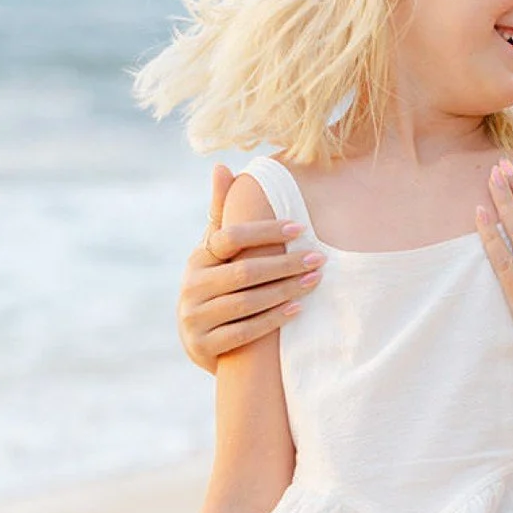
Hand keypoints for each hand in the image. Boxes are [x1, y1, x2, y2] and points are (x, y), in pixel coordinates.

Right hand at [178, 164, 323, 371]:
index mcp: (197, 259)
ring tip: (316, 280)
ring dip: (285, 290)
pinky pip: (245, 332)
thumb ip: (221, 212)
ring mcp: (195, 318)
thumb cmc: (215, 284)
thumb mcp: (214, 251)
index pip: (229, 238)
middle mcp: (191, 287)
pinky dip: (273, 320)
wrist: (199, 341)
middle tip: (320, 258)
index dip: (264, 232)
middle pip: (244, 272)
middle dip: (285, 264)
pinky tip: (298, 309)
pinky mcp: (203, 346)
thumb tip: (221, 165)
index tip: (300, 228)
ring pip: (247, 302)